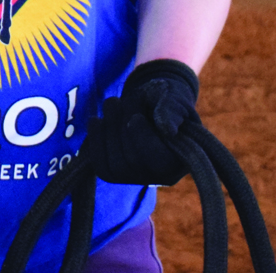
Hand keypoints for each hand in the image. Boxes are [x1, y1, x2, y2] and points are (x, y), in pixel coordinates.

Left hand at [87, 59, 199, 186]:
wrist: (149, 101)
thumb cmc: (165, 99)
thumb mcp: (173, 98)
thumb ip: (172, 110)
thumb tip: (168, 130)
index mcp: (181, 160)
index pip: (159, 161)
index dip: (141, 139)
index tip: (136, 117)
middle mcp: (160, 176)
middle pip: (132, 162)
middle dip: (121, 127)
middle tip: (122, 100)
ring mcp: (136, 178)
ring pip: (113, 165)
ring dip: (107, 130)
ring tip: (112, 104)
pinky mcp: (115, 174)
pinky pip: (100, 165)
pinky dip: (94, 140)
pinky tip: (96, 120)